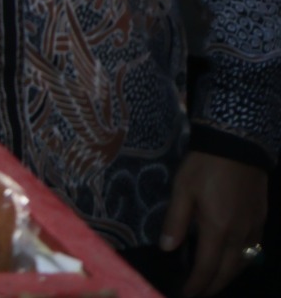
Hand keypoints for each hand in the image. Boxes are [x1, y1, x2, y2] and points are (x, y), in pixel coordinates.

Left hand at [161, 151, 266, 296]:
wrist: (237, 145)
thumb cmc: (204, 166)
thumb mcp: (182, 190)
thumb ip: (175, 221)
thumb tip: (167, 248)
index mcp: (217, 228)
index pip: (207, 267)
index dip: (197, 284)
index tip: (186, 293)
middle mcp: (239, 234)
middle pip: (228, 271)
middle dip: (213, 286)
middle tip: (199, 294)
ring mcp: (253, 227)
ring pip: (243, 262)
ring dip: (228, 276)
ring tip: (213, 281)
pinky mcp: (261, 218)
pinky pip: (253, 248)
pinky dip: (241, 261)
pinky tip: (231, 258)